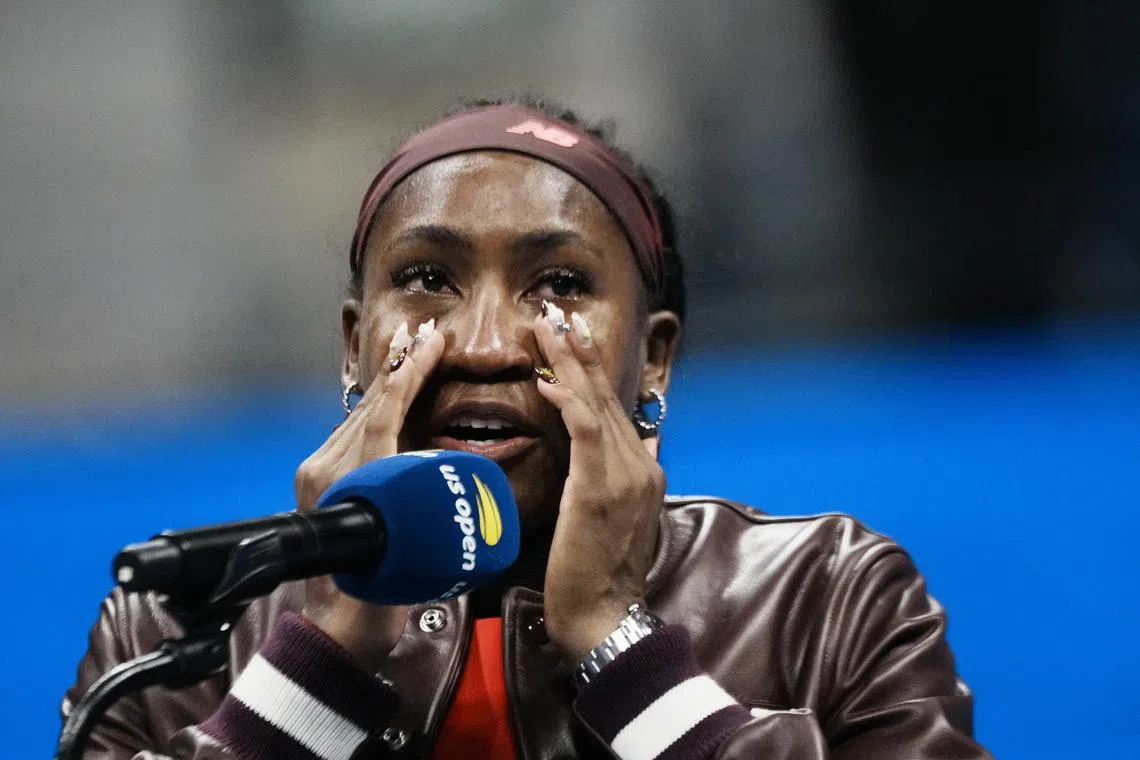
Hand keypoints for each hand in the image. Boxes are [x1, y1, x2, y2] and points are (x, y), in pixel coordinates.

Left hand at [294, 319, 443, 670]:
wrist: (338, 628)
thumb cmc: (373, 596)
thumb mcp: (406, 547)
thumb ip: (417, 500)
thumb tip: (439, 458)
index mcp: (344, 482)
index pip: (382, 414)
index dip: (408, 375)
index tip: (431, 343)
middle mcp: (324, 470)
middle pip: (369, 407)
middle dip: (399, 367)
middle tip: (426, 333)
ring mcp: (319, 475)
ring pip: (362, 417)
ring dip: (390, 383)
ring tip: (413, 349)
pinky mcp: (320, 481)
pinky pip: (355, 433)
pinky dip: (379, 408)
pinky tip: (395, 392)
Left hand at [533, 305, 665, 663]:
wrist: (604, 617)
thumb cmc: (596, 575)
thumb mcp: (617, 519)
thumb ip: (623, 477)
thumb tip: (636, 443)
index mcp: (643, 470)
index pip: (613, 408)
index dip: (590, 370)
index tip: (568, 338)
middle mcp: (642, 465)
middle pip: (606, 396)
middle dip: (578, 352)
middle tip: (554, 313)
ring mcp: (626, 475)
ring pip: (596, 404)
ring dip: (569, 363)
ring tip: (545, 328)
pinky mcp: (600, 488)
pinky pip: (584, 432)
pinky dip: (567, 402)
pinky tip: (547, 380)